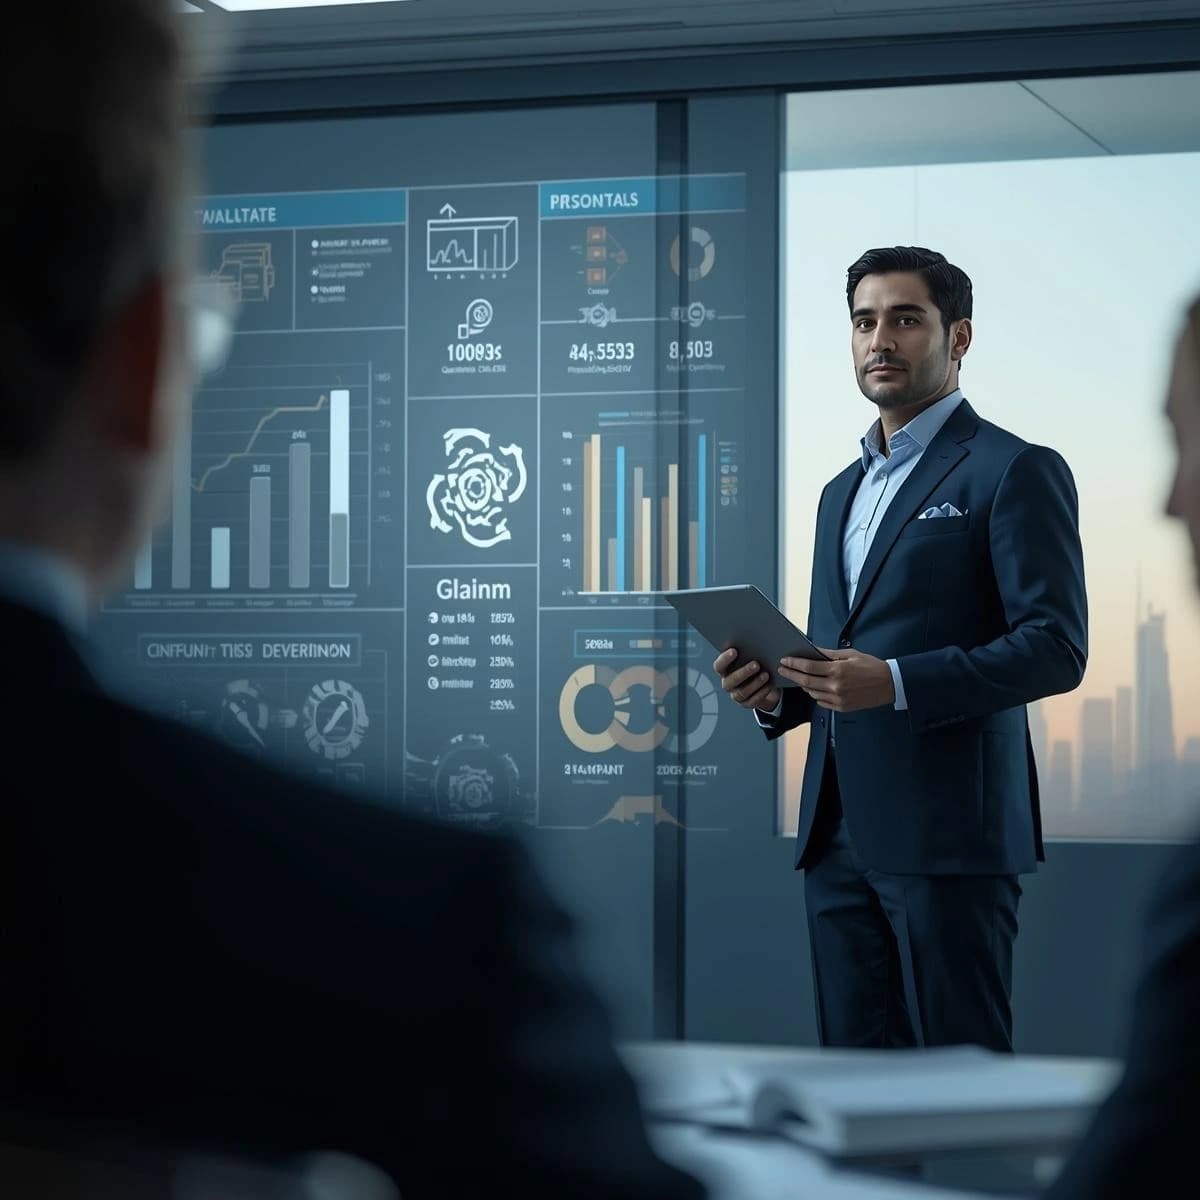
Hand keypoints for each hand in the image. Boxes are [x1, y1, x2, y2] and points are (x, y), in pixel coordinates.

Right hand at [714, 647, 780, 712]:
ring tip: (766, 674)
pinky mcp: (747, 703)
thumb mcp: (751, 657)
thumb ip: (749, 650)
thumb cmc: (756, 664)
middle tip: (756, 664)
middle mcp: (728, 683)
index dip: (725, 659)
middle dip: (743, 672)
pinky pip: (753, 700)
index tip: (734, 651)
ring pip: (742, 692)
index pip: (719, 666)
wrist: (764, 682)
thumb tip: (757, 638)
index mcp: (725, 670)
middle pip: (731, 680)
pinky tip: (769, 685)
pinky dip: (762, 692)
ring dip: (755, 683)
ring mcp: (736, 695)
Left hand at [779, 648, 894, 712]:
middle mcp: (836, 686)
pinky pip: (821, 701)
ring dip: (803, 685)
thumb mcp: (850, 655)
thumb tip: (812, 650)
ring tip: (798, 677)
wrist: (890, 684)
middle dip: (792, 674)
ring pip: (812, 693)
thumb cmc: (871, 666)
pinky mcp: (842, 708)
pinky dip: (816, 694)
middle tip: (782, 669)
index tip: (785, 660)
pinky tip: (814, 687)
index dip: (794, 663)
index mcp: (838, 670)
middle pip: (806, 681)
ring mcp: (838, 699)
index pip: (809, 666)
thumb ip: (829, 654)